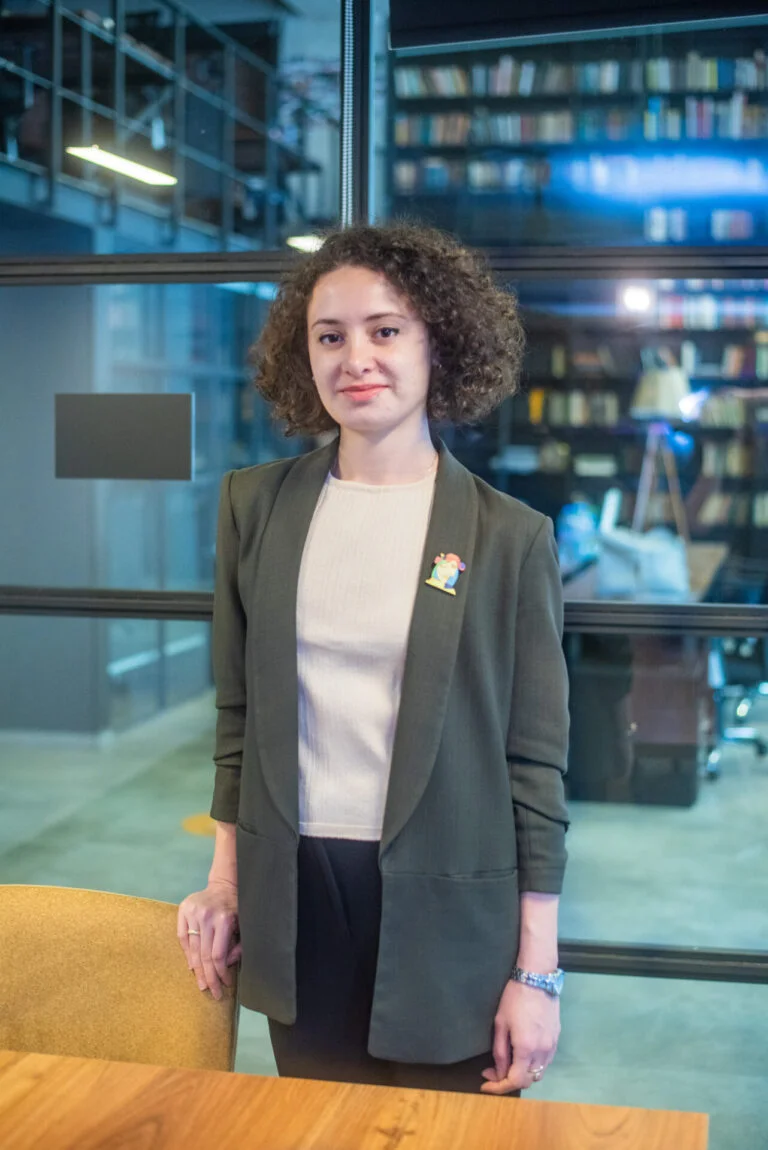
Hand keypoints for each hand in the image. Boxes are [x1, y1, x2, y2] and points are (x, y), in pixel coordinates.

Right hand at [177, 879, 240, 1000]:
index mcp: (224, 920)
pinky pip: (182, 937)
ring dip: (197, 969)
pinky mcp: (183, 910)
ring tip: (202, 984)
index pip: (218, 955)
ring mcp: (193, 912)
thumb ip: (238, 946)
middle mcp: (207, 916)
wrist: (223, 885)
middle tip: (212, 992)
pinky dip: (187, 953)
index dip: (220, 973)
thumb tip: (227, 965)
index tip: (225, 984)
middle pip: (204, 955)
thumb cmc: (236, 908)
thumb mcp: (243, 925)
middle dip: (209, 977)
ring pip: (192, 949)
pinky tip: (192, 966)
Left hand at [480, 979, 559, 1094]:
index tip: (485, 1084)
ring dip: (522, 1074)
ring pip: (538, 1073)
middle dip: (509, 1081)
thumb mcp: (501, 1024)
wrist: (537, 979)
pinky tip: (522, 1055)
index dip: (498, 1087)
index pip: (514, 1081)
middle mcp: (542, 1052)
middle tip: (492, 1071)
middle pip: (528, 1081)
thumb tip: (498, 1073)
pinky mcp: (556, 1039)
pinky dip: (533, 1065)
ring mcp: (552, 1046)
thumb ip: (500, 1052)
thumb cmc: (514, 998)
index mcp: (526, 1049)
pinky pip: (545, 1062)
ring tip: (507, 1064)